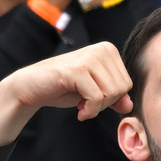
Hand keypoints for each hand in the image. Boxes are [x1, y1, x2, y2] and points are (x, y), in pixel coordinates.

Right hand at [0, 42, 131, 147]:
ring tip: (82, 106)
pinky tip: (79, 111)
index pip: (128, 84)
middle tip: (87, 104)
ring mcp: (89, 57)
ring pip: (112, 93)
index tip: (94, 99)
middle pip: (122, 89)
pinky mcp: (76, 70)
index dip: (113, 99)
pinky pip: (97, 98)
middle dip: (106, 104)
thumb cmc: (64, 88)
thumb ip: (114, 97)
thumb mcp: (95, 93)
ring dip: (97, 108)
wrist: (31, 87)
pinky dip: (90, 111)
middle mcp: (101, 49)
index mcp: (108, 50)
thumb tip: (130, 105)